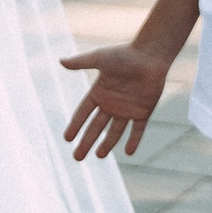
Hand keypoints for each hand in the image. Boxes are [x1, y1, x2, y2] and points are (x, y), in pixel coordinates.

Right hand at [59, 42, 173, 159]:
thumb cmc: (124, 54)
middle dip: (86, 142)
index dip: (75, 126)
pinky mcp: (143, 112)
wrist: (150, 55)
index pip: (83, 113)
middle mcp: (111, 103)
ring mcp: (127, 109)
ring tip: (99, 156)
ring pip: (114, 132)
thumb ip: (81, 62)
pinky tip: (129, 152)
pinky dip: (134, 141)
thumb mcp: (99, 58)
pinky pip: (137, 130)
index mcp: (99, 92)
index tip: (67, 139)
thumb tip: (60, 61)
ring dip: (107, 144)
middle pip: (96, 127)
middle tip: (77, 157)